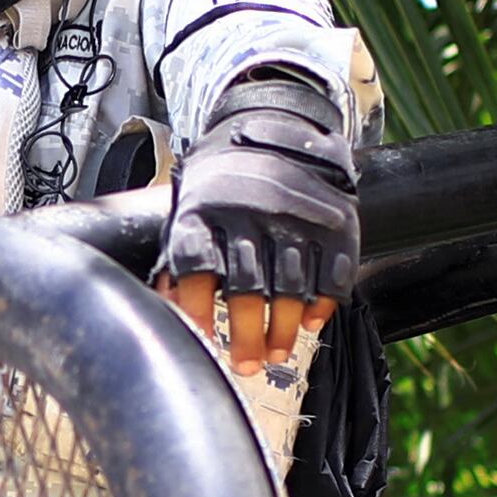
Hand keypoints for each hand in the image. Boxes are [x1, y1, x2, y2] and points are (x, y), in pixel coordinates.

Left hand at [157, 69, 357, 369]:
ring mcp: (296, 216)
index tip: (202, 342)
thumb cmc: (220, 189)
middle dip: (246, 335)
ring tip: (277, 354)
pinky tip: (310, 324)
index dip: (196, 310)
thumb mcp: (189, 212)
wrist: (276, 129)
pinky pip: (332, 273)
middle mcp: (250, 212)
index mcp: (205, 211)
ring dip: (283, 328)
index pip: (197, 267)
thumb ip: (177, 261)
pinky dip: (322, 303)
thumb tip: (162, 312)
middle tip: (247, 367)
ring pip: (291, 286)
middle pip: (246, 286)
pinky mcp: (334, 221)